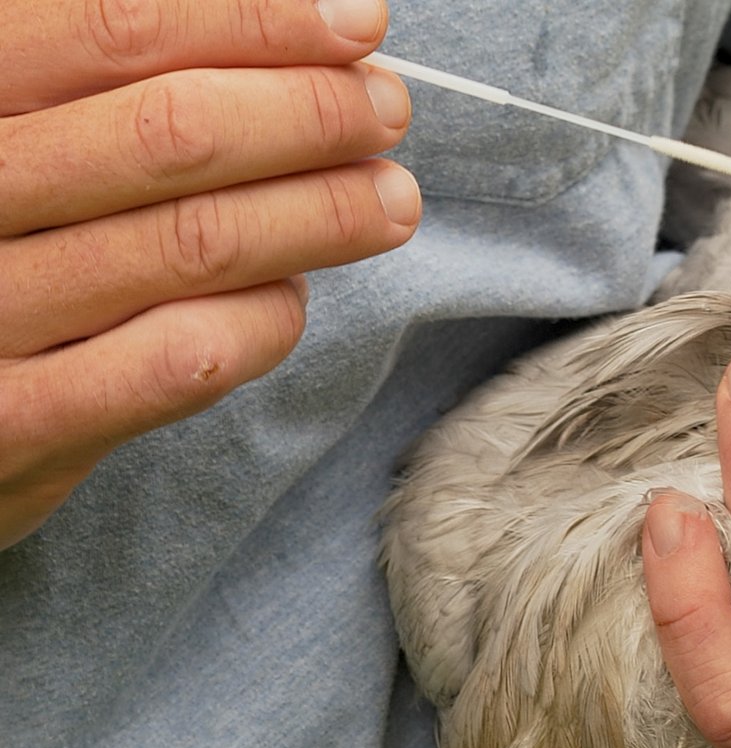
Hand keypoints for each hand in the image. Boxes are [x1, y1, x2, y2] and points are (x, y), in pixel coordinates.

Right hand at [0, 0, 420, 547]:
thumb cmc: (0, 235)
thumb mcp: (32, 130)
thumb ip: (125, 82)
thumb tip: (294, 38)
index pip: (118, 26)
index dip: (259, 20)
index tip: (357, 24)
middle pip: (174, 132)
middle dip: (310, 113)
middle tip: (384, 110)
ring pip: (196, 243)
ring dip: (321, 213)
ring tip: (389, 198)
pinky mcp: (19, 421)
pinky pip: (182, 357)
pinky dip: (265, 316)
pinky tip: (291, 294)